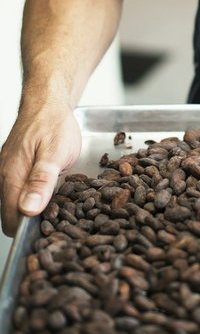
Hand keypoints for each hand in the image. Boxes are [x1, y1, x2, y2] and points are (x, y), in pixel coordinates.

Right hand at [0, 104, 81, 236]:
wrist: (47, 102)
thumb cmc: (54, 124)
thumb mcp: (55, 151)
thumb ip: (41, 181)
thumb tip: (28, 209)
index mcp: (11, 177)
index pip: (12, 220)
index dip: (31, 231)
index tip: (52, 231)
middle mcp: (4, 177)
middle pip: (12, 215)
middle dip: (33, 223)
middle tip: (59, 220)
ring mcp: (6, 172)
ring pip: (15, 204)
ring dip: (33, 210)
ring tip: (57, 207)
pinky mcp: (12, 169)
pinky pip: (18, 191)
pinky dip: (32, 197)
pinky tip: (49, 194)